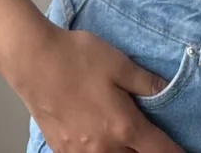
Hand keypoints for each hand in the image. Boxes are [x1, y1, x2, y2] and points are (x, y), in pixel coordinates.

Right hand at [13, 22, 185, 152]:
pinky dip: (100, 152)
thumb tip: (167, 92)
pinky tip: (98, 141)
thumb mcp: (119, 63)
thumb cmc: (76, 58)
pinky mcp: (62, 151)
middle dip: (146, 152)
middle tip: (150, 141)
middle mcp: (104, 148)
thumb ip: (146, 82)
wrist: (33, 60)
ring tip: (123, 138)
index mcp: (123, 128)